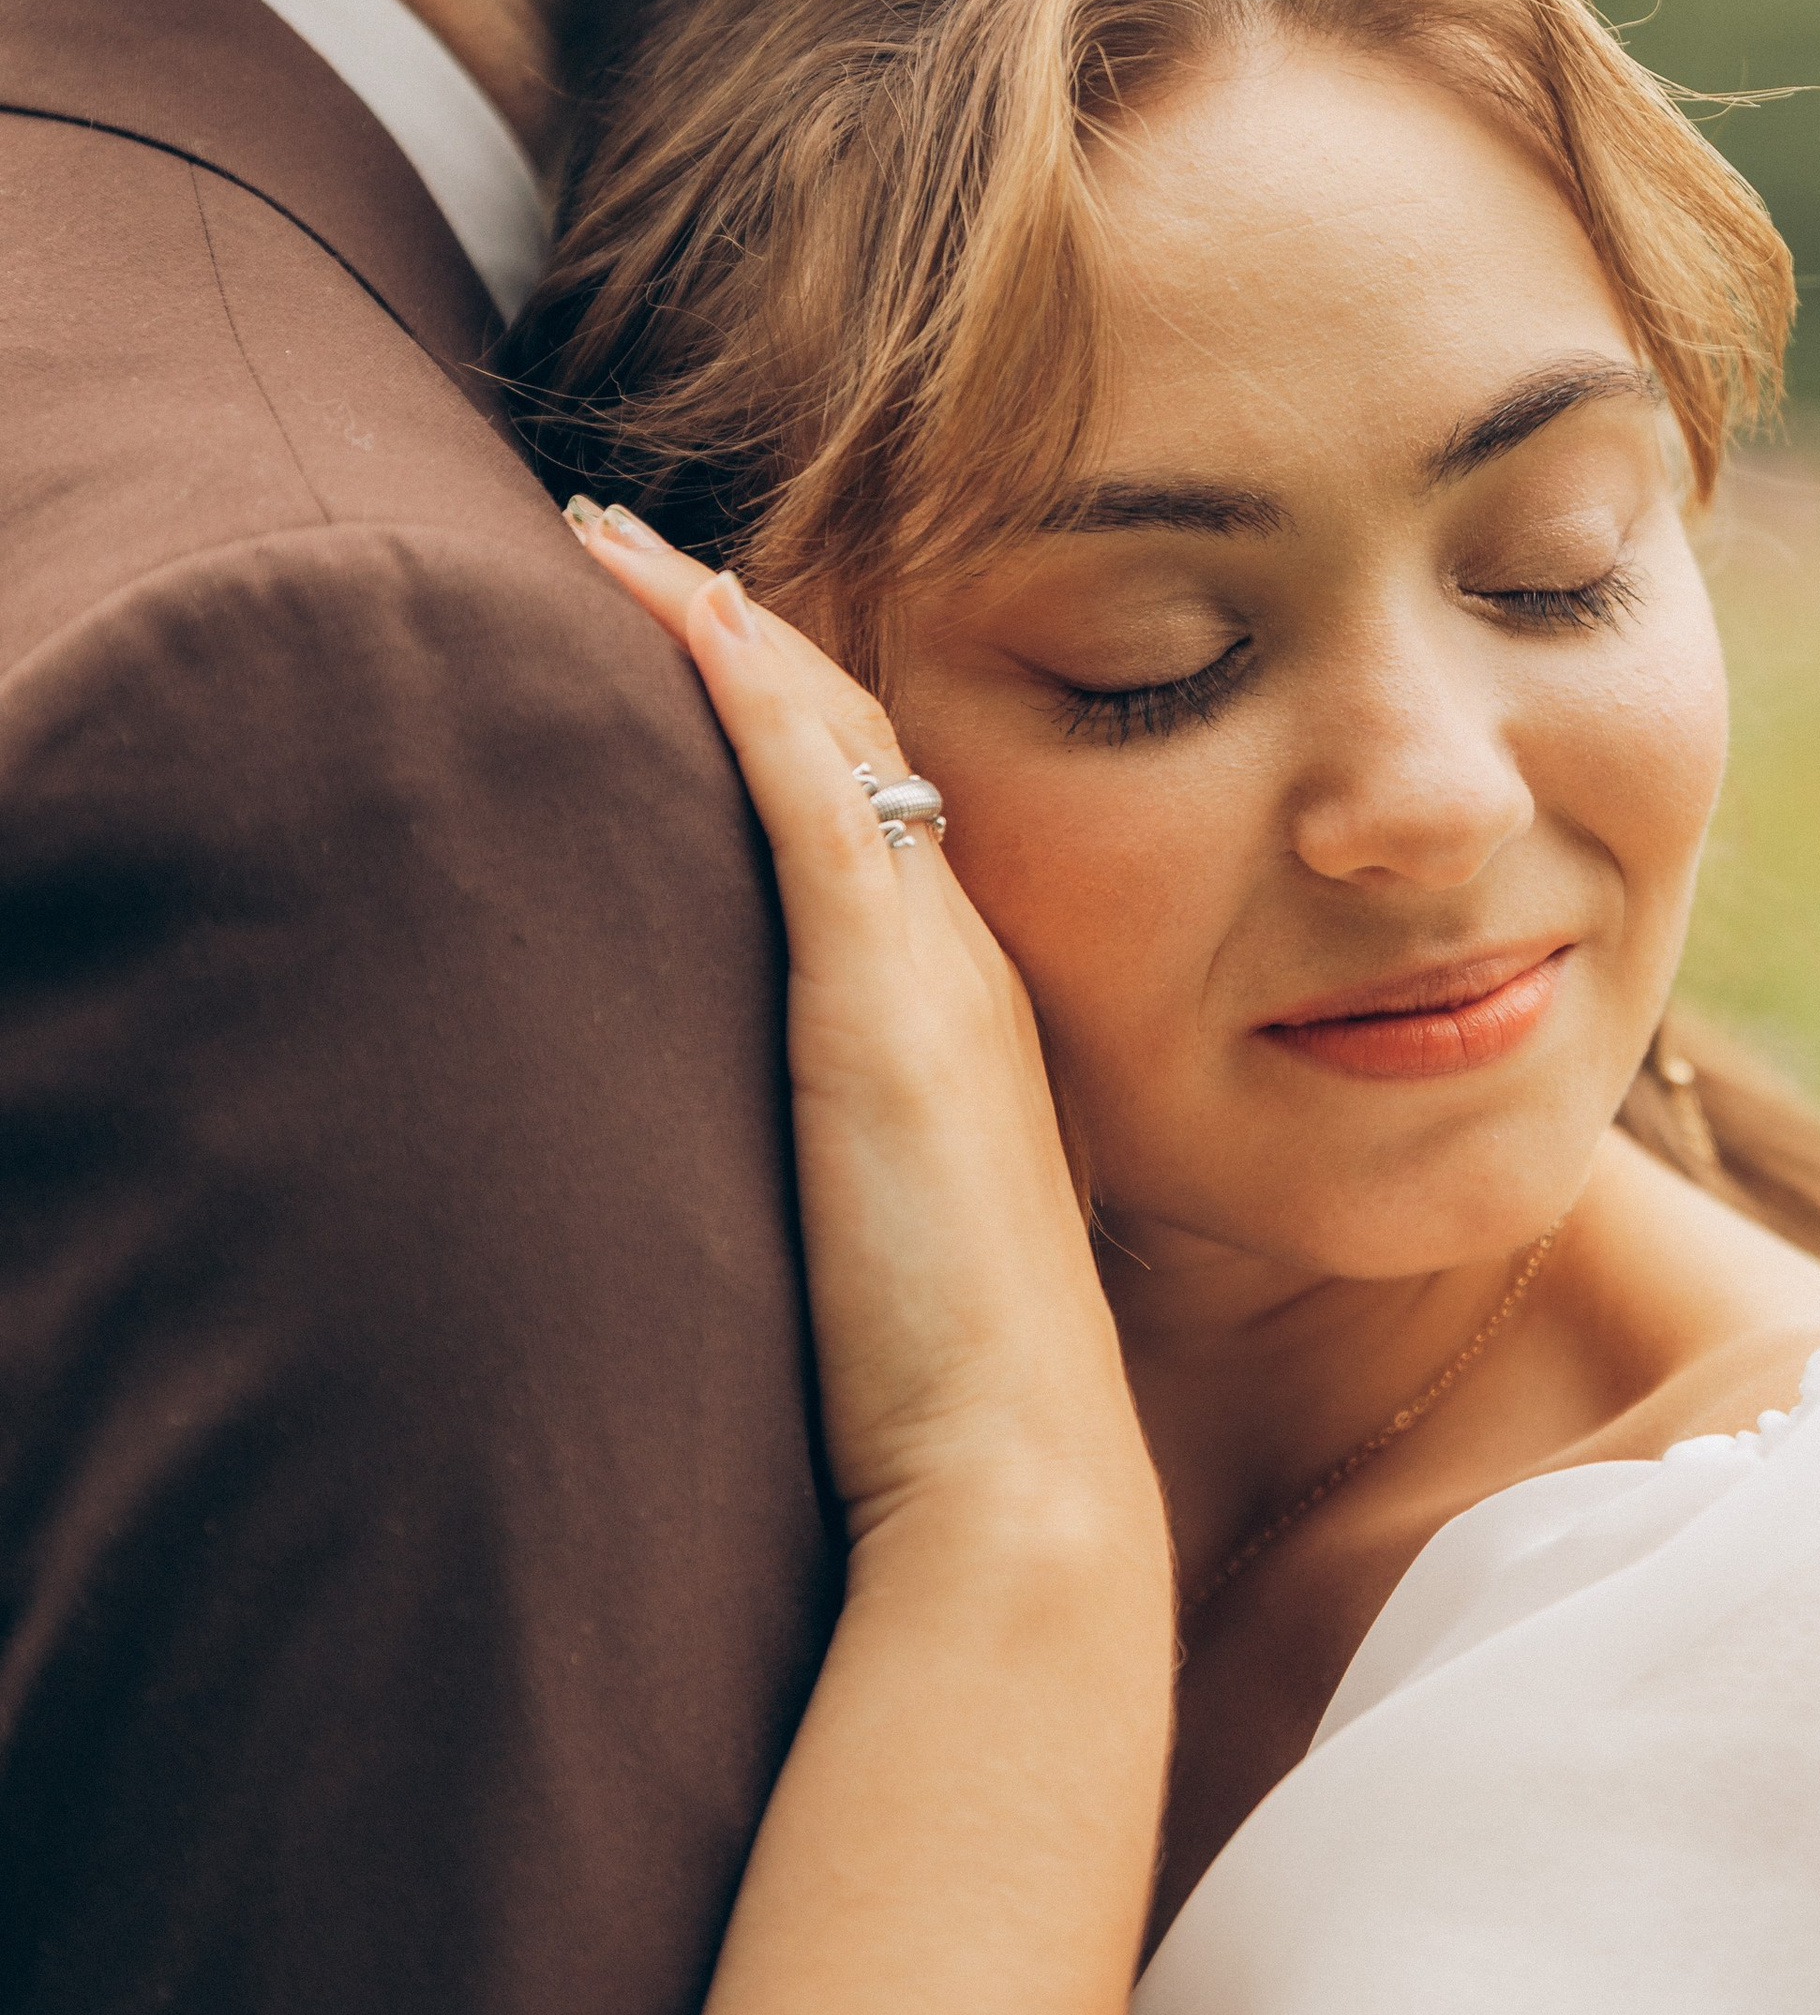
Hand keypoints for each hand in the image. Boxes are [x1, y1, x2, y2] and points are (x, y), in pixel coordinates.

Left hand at [566, 504, 1148, 1544]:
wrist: (1016, 1480)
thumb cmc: (949, 1401)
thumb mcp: (891, 1252)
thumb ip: (851, 1179)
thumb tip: (783, 1177)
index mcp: (963, 1019)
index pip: (877, 812)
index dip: (790, 707)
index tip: (692, 625)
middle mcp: (962, 967)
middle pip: (861, 738)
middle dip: (749, 627)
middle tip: (628, 537)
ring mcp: (932, 973)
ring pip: (833, 735)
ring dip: (722, 619)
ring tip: (607, 534)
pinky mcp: (885, 1001)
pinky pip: (815, 794)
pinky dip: (745, 683)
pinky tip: (672, 600)